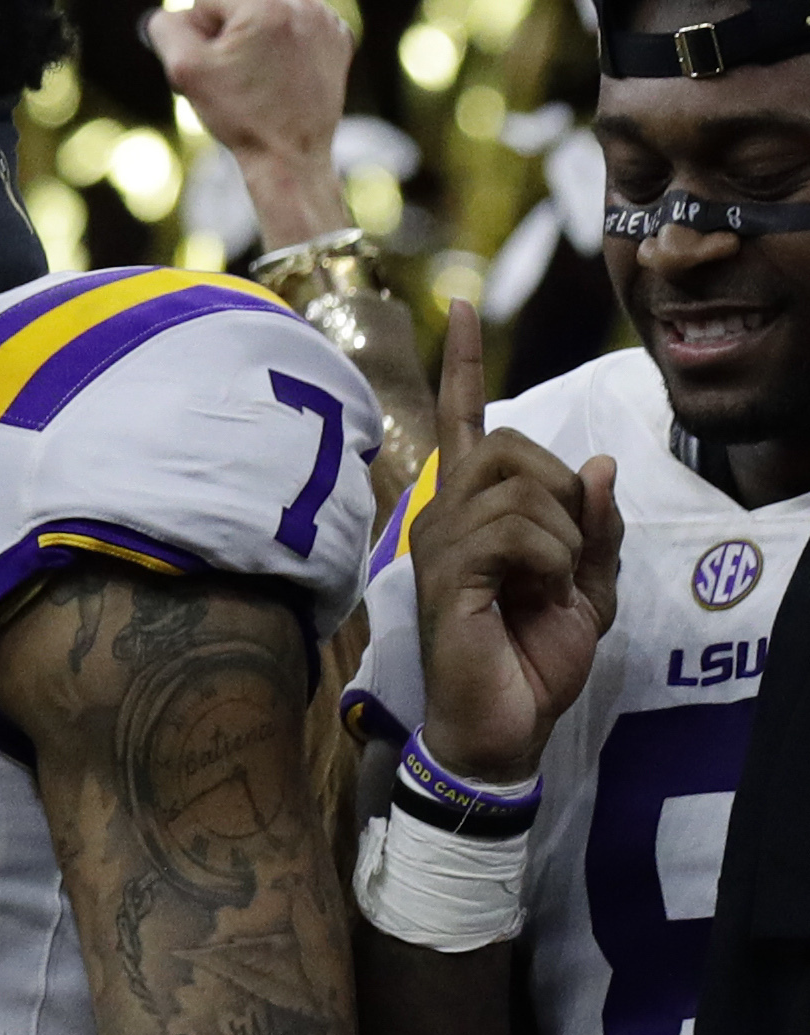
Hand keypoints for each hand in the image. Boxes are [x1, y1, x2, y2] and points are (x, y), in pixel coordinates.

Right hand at [149, 0, 355, 247]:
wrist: (291, 156)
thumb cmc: (239, 113)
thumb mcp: (185, 69)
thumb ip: (166, 27)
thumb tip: (173, 13)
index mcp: (265, 4)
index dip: (200, 29)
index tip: (218, 63)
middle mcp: (303, 1)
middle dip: (229, 27)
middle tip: (237, 71)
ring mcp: (326, 18)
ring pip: (266, 4)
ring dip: (255, 31)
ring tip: (260, 72)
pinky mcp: (339, 35)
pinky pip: (294, 20)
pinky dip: (283, 39)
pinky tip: (282, 70)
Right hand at [409, 300, 620, 782]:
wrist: (505, 728)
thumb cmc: (532, 660)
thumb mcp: (588, 589)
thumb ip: (595, 527)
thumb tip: (596, 464)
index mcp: (471, 512)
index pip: (468, 422)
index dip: (465, 362)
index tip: (463, 305)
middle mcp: (443, 513)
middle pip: (509, 444)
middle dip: (560, 492)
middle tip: (564, 557)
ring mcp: (438, 540)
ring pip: (519, 486)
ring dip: (561, 537)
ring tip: (546, 586)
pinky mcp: (446, 571)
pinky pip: (514, 531)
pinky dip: (548, 561)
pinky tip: (532, 595)